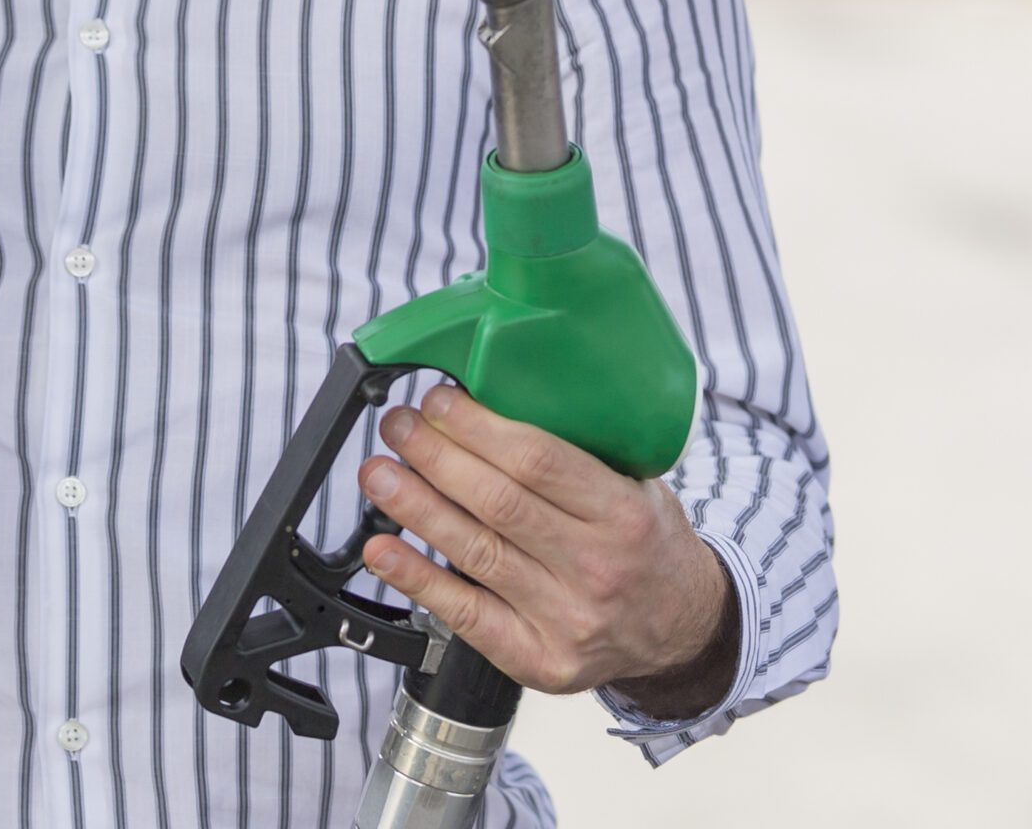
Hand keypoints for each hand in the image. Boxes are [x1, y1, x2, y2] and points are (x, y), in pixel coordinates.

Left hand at [358, 384, 738, 715]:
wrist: (684, 631)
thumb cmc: (646, 545)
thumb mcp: (635, 487)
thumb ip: (573, 453)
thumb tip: (485, 404)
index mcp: (624, 515)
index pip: (539, 462)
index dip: (477, 428)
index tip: (437, 403)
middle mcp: (598, 569)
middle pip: (498, 504)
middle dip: (435, 457)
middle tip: (398, 428)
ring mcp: (568, 619)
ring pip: (475, 553)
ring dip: (415, 508)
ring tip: (378, 474)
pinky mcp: (539, 659)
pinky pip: (466, 615)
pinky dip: (417, 578)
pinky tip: (383, 548)